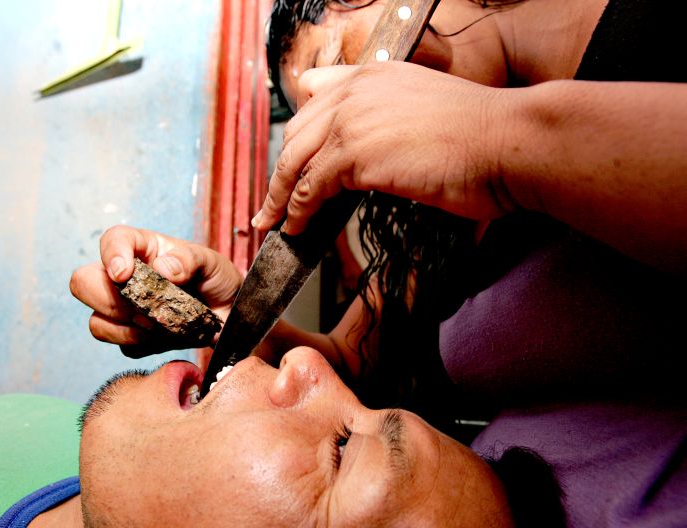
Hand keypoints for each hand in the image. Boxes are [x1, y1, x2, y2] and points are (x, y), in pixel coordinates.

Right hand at [70, 226, 241, 347]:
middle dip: (108, 299)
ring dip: (128, 328)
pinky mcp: (133, 337)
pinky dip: (144, 344)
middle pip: (83, 282)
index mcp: (142, 249)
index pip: (112, 240)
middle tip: (143, 308)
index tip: (123, 274)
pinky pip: (123, 347)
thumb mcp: (210, 262)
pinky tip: (167, 336)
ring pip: (96, 322)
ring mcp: (123, 309)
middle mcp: (125, 277)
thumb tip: (161, 268)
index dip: (110, 255)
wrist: (229, 313)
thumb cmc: (216, 278)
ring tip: (161, 324)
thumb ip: (188, 259)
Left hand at [252, 62, 517, 234]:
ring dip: (280, 196)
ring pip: (295, 161)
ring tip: (273, 221)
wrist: (507, 142)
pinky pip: (310, 186)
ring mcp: (353, 119)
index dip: (298, 139)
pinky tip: (297, 227)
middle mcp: (357, 90)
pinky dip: (298, 211)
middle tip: (273, 200)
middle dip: (281, 172)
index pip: (314, 101)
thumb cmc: (481, 138)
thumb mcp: (427, 111)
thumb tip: (367, 154)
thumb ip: (389, 118)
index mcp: (374, 75)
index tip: (290, 164)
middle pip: (296, 133)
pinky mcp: (355, 153)